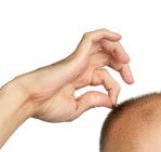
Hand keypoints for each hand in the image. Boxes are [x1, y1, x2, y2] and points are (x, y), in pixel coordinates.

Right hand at [14, 28, 133, 122]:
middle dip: (122, 67)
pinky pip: (92, 38)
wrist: (29, 101)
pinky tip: (118, 37)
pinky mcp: (76, 55)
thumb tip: (112, 100)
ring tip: (127, 61)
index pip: (104, 77)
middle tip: (131, 80)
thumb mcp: (76, 108)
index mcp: (79, 79)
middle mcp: (80, 67)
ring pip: (103, 46)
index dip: (114, 88)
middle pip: (107, 58)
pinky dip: (105, 34)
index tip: (113, 101)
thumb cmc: (46, 107)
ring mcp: (78, 60)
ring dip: (118, 51)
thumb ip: (93, 102)